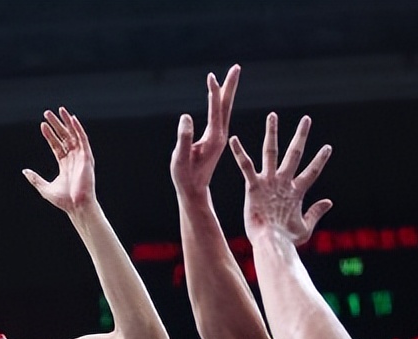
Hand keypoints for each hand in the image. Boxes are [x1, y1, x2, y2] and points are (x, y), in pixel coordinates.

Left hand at [23, 107, 94, 211]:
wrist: (77, 206)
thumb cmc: (64, 201)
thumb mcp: (44, 188)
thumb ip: (35, 178)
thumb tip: (24, 171)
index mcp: (65, 164)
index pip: (56, 145)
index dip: (50, 135)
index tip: (42, 125)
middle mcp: (74, 158)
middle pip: (64, 137)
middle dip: (57, 125)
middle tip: (48, 113)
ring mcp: (81, 157)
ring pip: (73, 135)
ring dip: (67, 122)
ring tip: (60, 110)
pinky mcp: (87, 158)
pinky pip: (83, 139)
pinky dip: (78, 129)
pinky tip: (72, 119)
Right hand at [170, 65, 239, 193]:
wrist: (194, 191)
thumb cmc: (185, 176)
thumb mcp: (180, 158)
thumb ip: (183, 138)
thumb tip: (186, 117)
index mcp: (214, 138)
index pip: (215, 109)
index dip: (213, 92)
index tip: (211, 75)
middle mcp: (220, 135)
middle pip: (226, 105)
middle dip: (230, 86)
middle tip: (236, 67)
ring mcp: (219, 137)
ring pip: (224, 110)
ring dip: (226, 92)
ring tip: (228, 77)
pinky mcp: (215, 140)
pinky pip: (218, 116)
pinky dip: (218, 103)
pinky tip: (217, 98)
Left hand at [229, 113, 332, 245]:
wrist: (272, 244)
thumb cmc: (287, 240)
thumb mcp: (305, 227)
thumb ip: (316, 213)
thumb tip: (329, 202)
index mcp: (297, 192)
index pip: (312, 172)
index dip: (320, 159)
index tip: (327, 147)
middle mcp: (284, 182)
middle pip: (295, 154)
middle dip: (301, 135)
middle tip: (306, 119)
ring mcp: (269, 182)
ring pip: (271, 152)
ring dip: (272, 132)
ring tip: (272, 116)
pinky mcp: (253, 186)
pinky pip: (245, 165)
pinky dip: (239, 152)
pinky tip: (232, 138)